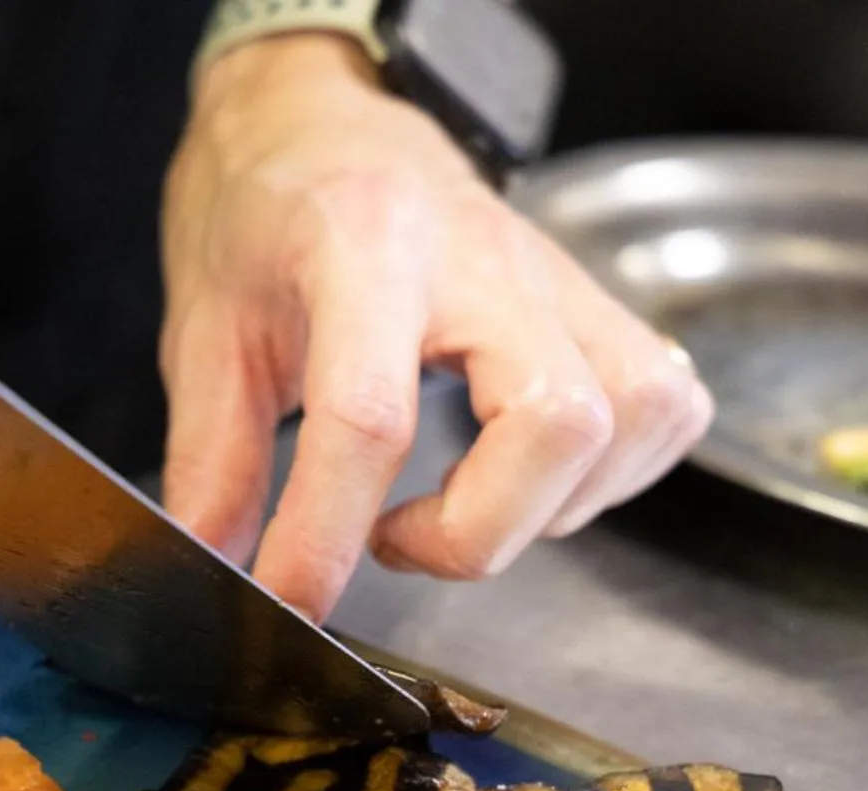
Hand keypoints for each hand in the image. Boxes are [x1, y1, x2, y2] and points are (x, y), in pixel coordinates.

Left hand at [159, 35, 711, 620]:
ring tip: (461, 504)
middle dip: (477, 531)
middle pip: (555, 421)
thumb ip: (212, 460)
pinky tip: (529, 478)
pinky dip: (610, 474)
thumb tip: (209, 565)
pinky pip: (663, 408)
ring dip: (549, 507)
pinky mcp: (599, 303)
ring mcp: (557, 278)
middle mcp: (483, 258)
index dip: (328, 535)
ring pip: (631, 418)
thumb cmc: (266, 210)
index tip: (293, 599)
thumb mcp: (204, 331)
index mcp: (364, 248)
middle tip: (394, 538)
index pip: (371, 415)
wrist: (322, 114)